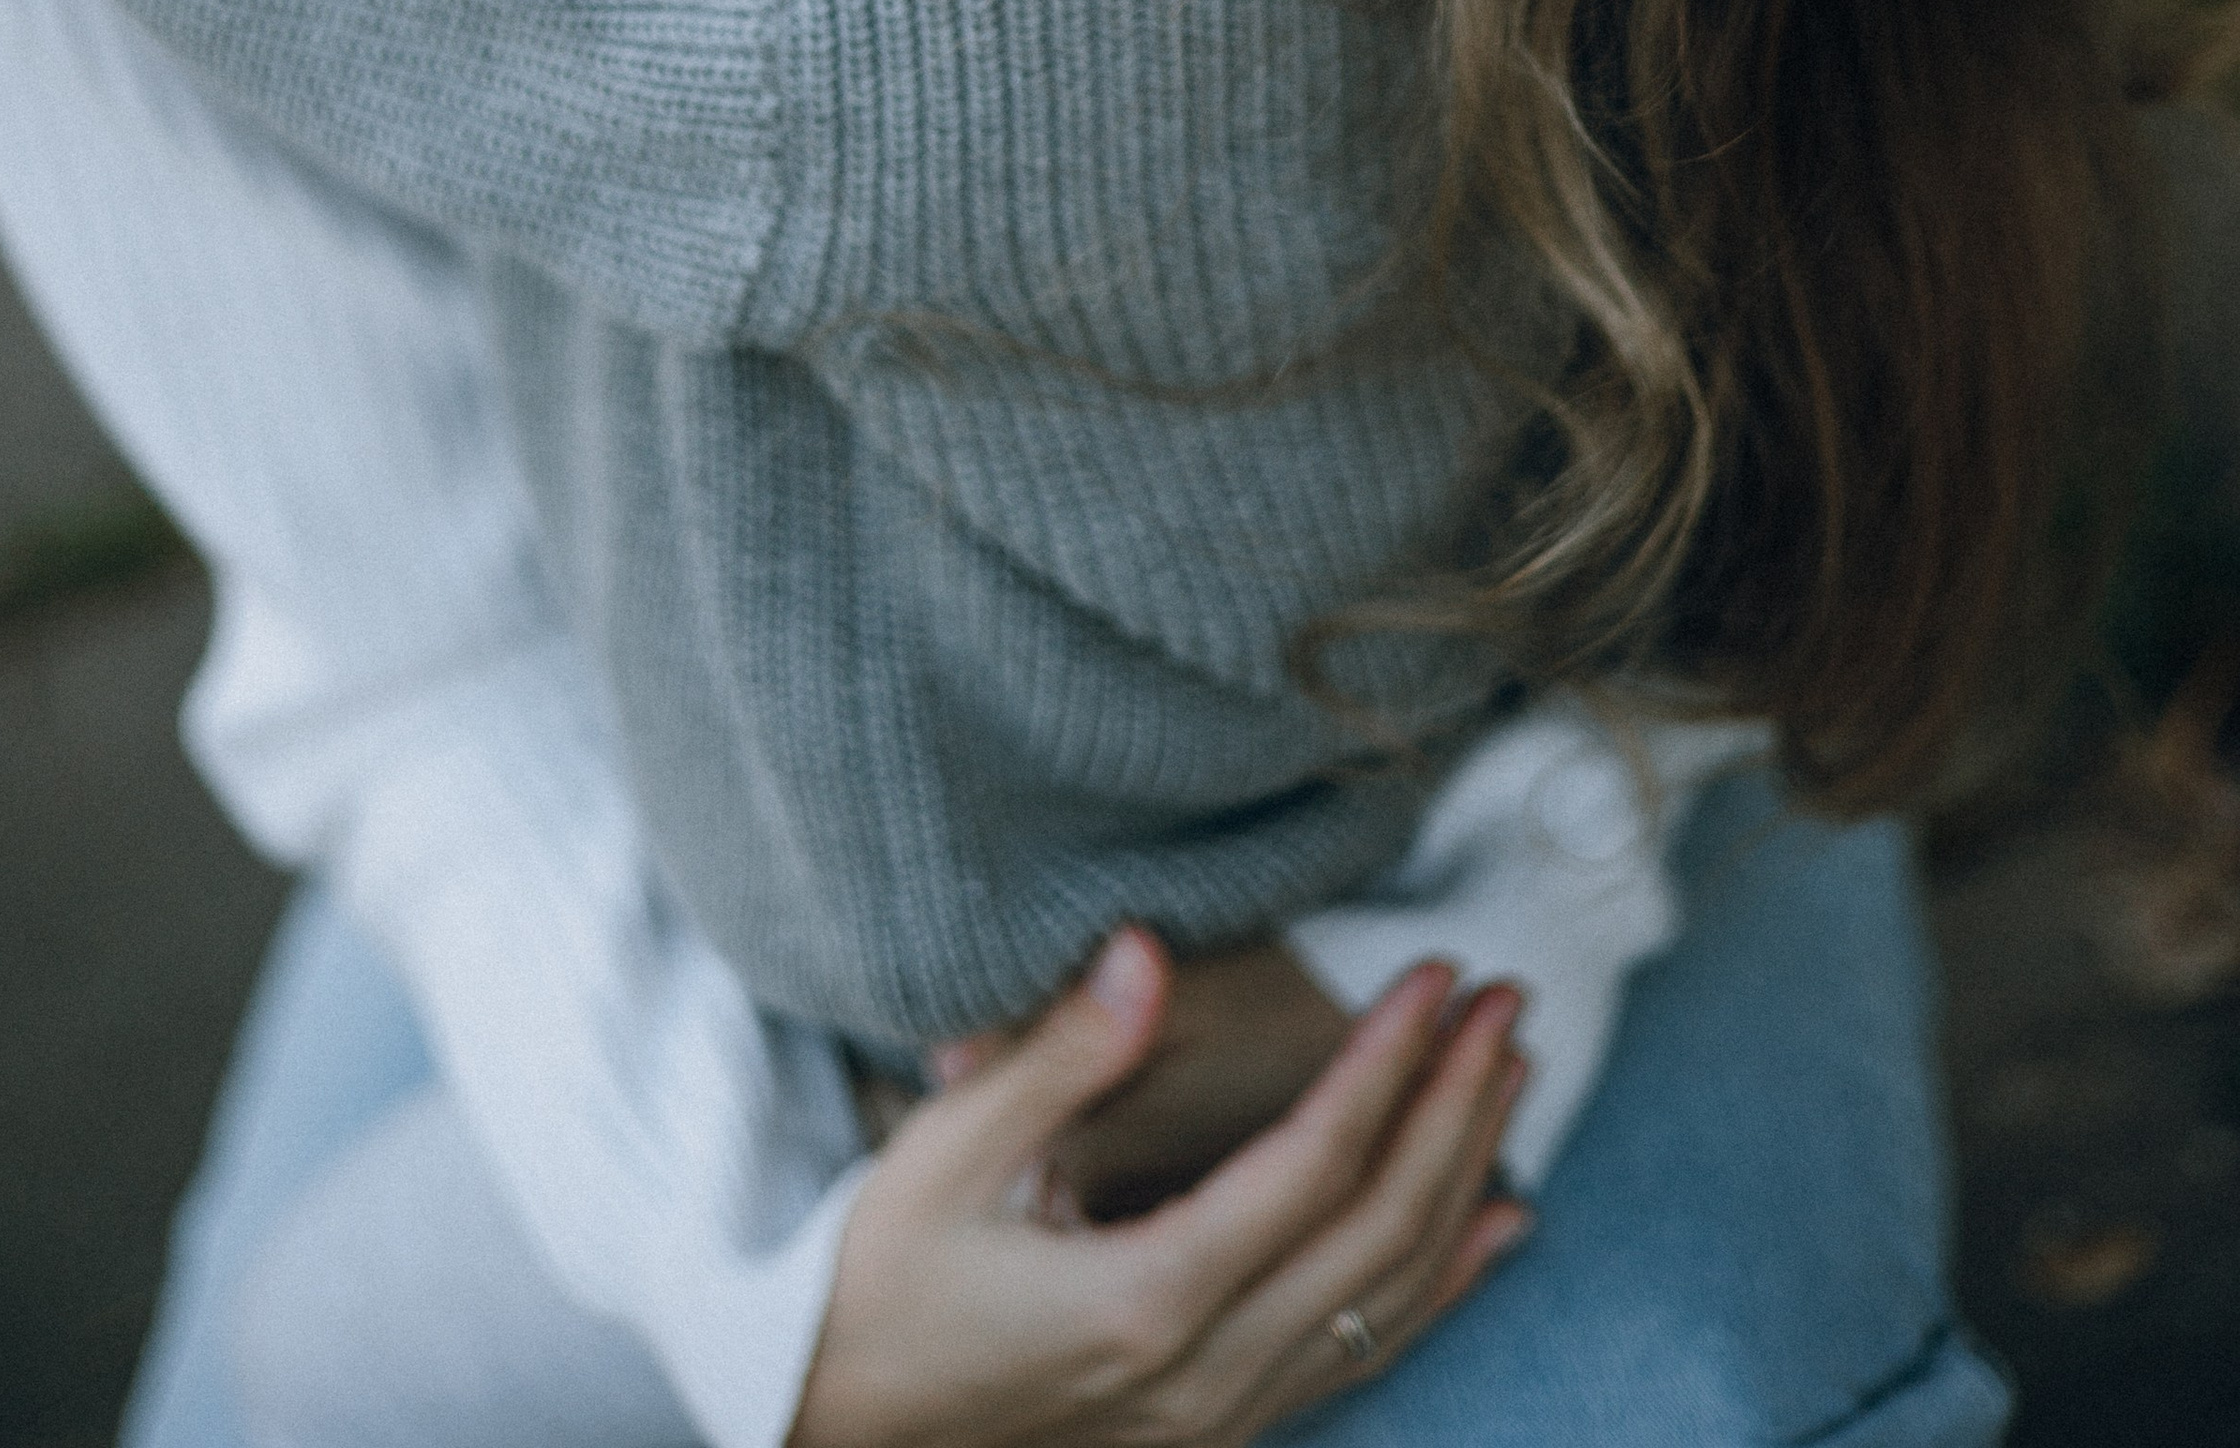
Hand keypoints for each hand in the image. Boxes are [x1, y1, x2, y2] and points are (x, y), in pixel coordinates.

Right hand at [789, 930, 1530, 1447]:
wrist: (838, 1427)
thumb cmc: (881, 1282)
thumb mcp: (945, 1155)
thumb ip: (1060, 1056)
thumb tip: (1146, 951)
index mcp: (1145, 1300)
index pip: (1311, 1167)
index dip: (1387, 1066)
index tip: (1439, 978)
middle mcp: (1205, 1373)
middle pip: (1375, 1231)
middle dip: (1453, 1107)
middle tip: (1508, 1004)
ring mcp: (1221, 1414)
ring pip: (1386, 1296)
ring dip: (1461, 1177)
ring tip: (1512, 1076)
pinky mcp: (1219, 1425)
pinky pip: (1360, 1352)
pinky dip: (1441, 1285)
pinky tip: (1497, 1228)